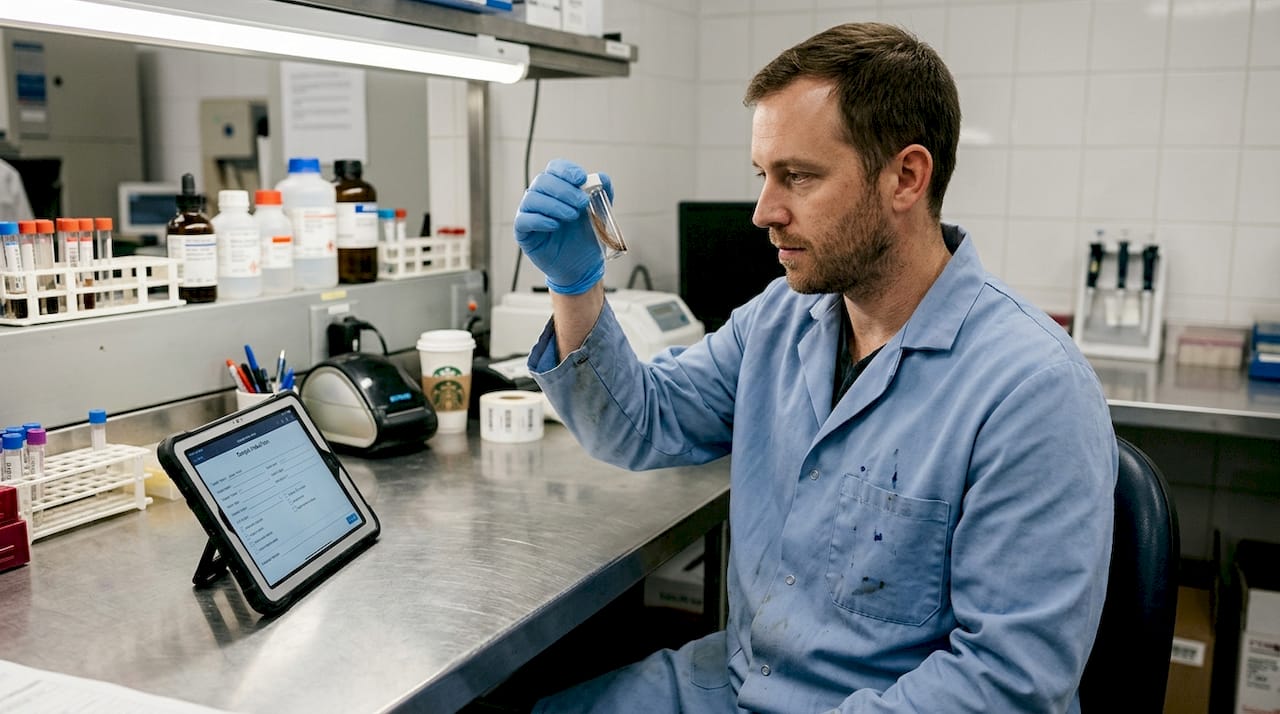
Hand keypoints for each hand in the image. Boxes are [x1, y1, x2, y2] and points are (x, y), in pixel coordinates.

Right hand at [514, 159, 612, 294]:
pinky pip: (523, 220)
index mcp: (558, 188)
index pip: (555, 168)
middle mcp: (541, 196)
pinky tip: (555, 225)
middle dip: (564, 190)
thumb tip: (602, 178)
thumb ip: (603, 193)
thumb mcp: (600, 213)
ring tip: (572, 216)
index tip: (581, 179)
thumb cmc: (586, 236)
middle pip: (543, 181)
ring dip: (554, 205)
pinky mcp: (523, 232)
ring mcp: (529, 213)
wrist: (582, 265)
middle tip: (582, 203)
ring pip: (532, 198)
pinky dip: (539, 220)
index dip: (567, 170)